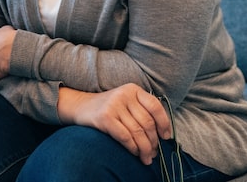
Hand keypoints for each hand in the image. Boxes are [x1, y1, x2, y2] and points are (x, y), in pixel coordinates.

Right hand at [58, 84, 172, 165]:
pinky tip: (134, 152)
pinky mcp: (105, 117)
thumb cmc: (109, 108)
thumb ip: (142, 111)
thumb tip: (163, 134)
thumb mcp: (126, 102)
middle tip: (153, 153)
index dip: (164, 123)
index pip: (155, 106)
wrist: (81, 106)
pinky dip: (132, 147)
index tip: (165, 137)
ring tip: (146, 157)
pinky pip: (125, 137)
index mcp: (133, 89)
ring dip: (144, 148)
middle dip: (153, 141)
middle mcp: (124, 94)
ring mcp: (114, 105)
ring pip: (137, 132)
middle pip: (147, 122)